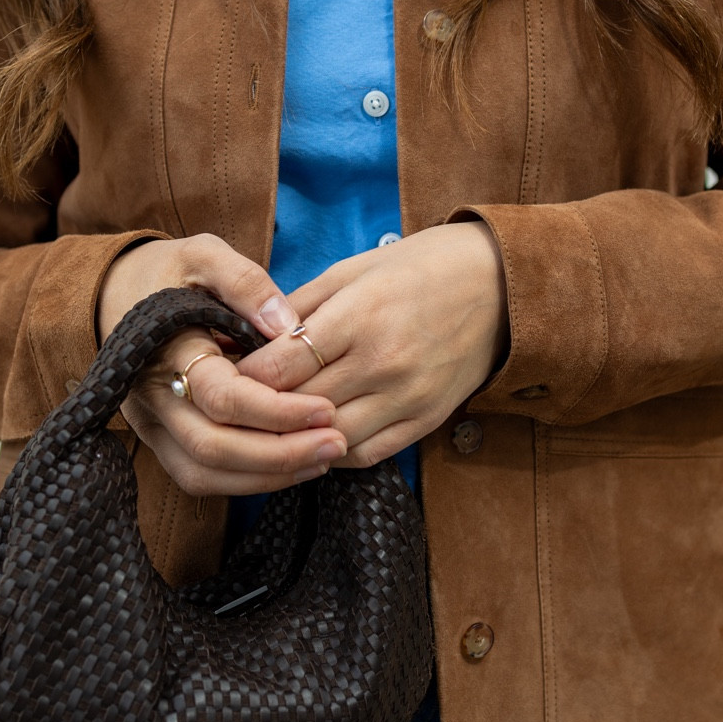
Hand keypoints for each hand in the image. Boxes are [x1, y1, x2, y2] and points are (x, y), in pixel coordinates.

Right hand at [95, 234, 347, 495]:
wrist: (115, 293)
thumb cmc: (169, 272)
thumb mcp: (205, 255)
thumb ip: (246, 283)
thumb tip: (287, 326)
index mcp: (165, 350)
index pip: (221, 397)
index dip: (278, 410)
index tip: (327, 408)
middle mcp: (153, 398)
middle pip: (213, 448)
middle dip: (280, 454)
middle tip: (336, 442)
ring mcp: (151, 425)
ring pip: (205, 473)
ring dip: (268, 475)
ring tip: (323, 457)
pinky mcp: (160, 441)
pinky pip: (200, 477)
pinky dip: (248, 480)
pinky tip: (292, 465)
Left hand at [233, 222, 507, 466]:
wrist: (502, 286)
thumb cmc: (422, 267)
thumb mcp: (354, 269)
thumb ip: (300, 306)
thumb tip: (247, 338)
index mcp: (360, 316)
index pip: (280, 366)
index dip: (242, 376)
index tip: (220, 375)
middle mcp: (384, 363)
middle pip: (298, 407)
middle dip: (257, 411)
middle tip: (229, 408)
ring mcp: (408, 397)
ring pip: (328, 440)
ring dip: (292, 440)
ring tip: (266, 429)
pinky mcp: (427, 420)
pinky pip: (366, 454)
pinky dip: (332, 453)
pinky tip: (311, 440)